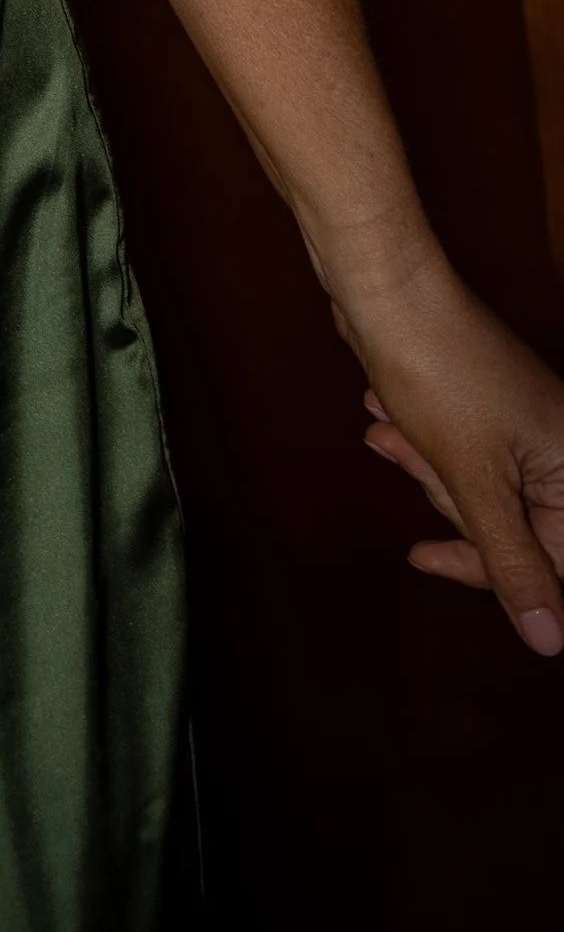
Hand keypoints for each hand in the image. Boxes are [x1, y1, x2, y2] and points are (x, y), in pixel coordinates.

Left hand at [340, 258, 563, 655]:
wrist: (390, 289)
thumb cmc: (440, 378)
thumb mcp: (475, 483)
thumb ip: (513, 563)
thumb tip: (551, 642)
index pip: (551, 563)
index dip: (486, 568)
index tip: (426, 556)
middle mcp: (559, 451)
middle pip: (509, 527)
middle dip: (448, 495)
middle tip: (416, 449)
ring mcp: (523, 428)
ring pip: (476, 490)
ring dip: (426, 464)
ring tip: (390, 424)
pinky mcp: (486, 410)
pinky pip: (458, 455)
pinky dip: (420, 443)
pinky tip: (385, 418)